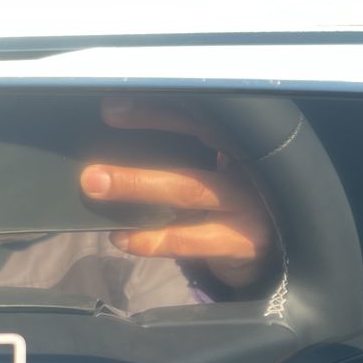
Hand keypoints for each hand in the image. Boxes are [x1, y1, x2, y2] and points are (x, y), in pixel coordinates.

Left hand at [79, 96, 276, 288]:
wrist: (271, 251)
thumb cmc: (229, 206)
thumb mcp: (215, 175)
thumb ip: (181, 160)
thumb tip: (114, 155)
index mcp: (235, 147)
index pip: (195, 122)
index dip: (154, 115)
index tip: (110, 111)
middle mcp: (244, 172)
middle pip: (188, 162)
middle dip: (136, 165)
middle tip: (92, 171)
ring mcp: (245, 209)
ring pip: (188, 195)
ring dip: (139, 190)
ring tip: (97, 190)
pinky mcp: (240, 244)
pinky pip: (188, 241)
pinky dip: (150, 240)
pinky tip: (120, 237)